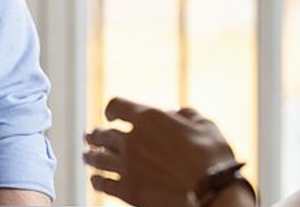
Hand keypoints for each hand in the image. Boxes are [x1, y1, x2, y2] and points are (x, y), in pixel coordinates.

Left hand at [85, 97, 239, 206]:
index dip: (112, 109)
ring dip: (90, 156)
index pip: (116, 106)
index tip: (111, 115)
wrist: (211, 193)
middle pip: (103, 134)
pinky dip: (97, 180)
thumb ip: (187, 115)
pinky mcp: (128, 191)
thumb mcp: (206, 125)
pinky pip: (103, 184)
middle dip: (96, 134)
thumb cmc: (213, 158)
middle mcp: (132, 140)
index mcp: (149, 118)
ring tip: (86, 156)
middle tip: (90, 136)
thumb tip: (178, 113)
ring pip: (98, 158)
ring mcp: (127, 166)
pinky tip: (95, 180)